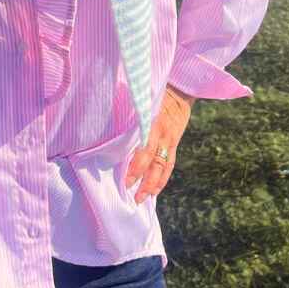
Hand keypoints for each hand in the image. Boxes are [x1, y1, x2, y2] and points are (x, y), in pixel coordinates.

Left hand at [124, 84, 194, 203]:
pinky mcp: (174, 143)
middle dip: (142, 179)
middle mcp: (162, 134)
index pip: (145, 149)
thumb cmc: (154, 92)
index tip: (125, 179)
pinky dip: (162, 179)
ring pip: (163, 167)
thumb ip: (130, 114)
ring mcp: (170, 140)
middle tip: (129, 193)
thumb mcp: (142, 99)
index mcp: (152, 122)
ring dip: (153, 184)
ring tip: (142, 198)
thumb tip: (107, 127)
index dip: (136, 166)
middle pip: (153, 161)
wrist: (180, 89)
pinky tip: (154, 190)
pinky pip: (170, 164)